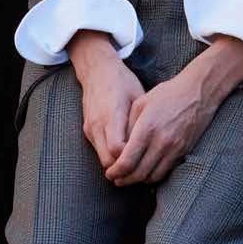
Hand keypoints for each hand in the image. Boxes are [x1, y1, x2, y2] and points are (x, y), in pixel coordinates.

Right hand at [67, 31, 145, 170]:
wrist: (96, 71)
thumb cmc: (122, 82)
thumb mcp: (137, 97)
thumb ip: (142, 121)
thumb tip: (155, 143)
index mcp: (112, 114)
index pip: (117, 149)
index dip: (131, 160)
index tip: (145, 162)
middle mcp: (98, 124)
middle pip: (108, 160)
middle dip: (124, 170)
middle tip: (141, 172)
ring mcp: (90, 128)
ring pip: (102, 159)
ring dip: (117, 165)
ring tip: (135, 166)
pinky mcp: (87, 130)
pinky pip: (99, 151)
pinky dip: (110, 157)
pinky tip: (125, 155)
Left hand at [102, 34, 242, 186]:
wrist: (198, 93)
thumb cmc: (166, 95)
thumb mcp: (140, 104)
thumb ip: (126, 126)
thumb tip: (116, 148)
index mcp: (147, 129)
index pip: (127, 161)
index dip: (116, 171)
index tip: (109, 173)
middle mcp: (161, 142)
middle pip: (139, 173)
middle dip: (124, 180)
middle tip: (116, 180)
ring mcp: (175, 148)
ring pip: (153, 177)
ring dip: (138, 181)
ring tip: (129, 178)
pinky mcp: (184, 151)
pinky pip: (166, 171)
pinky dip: (153, 176)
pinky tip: (145, 172)